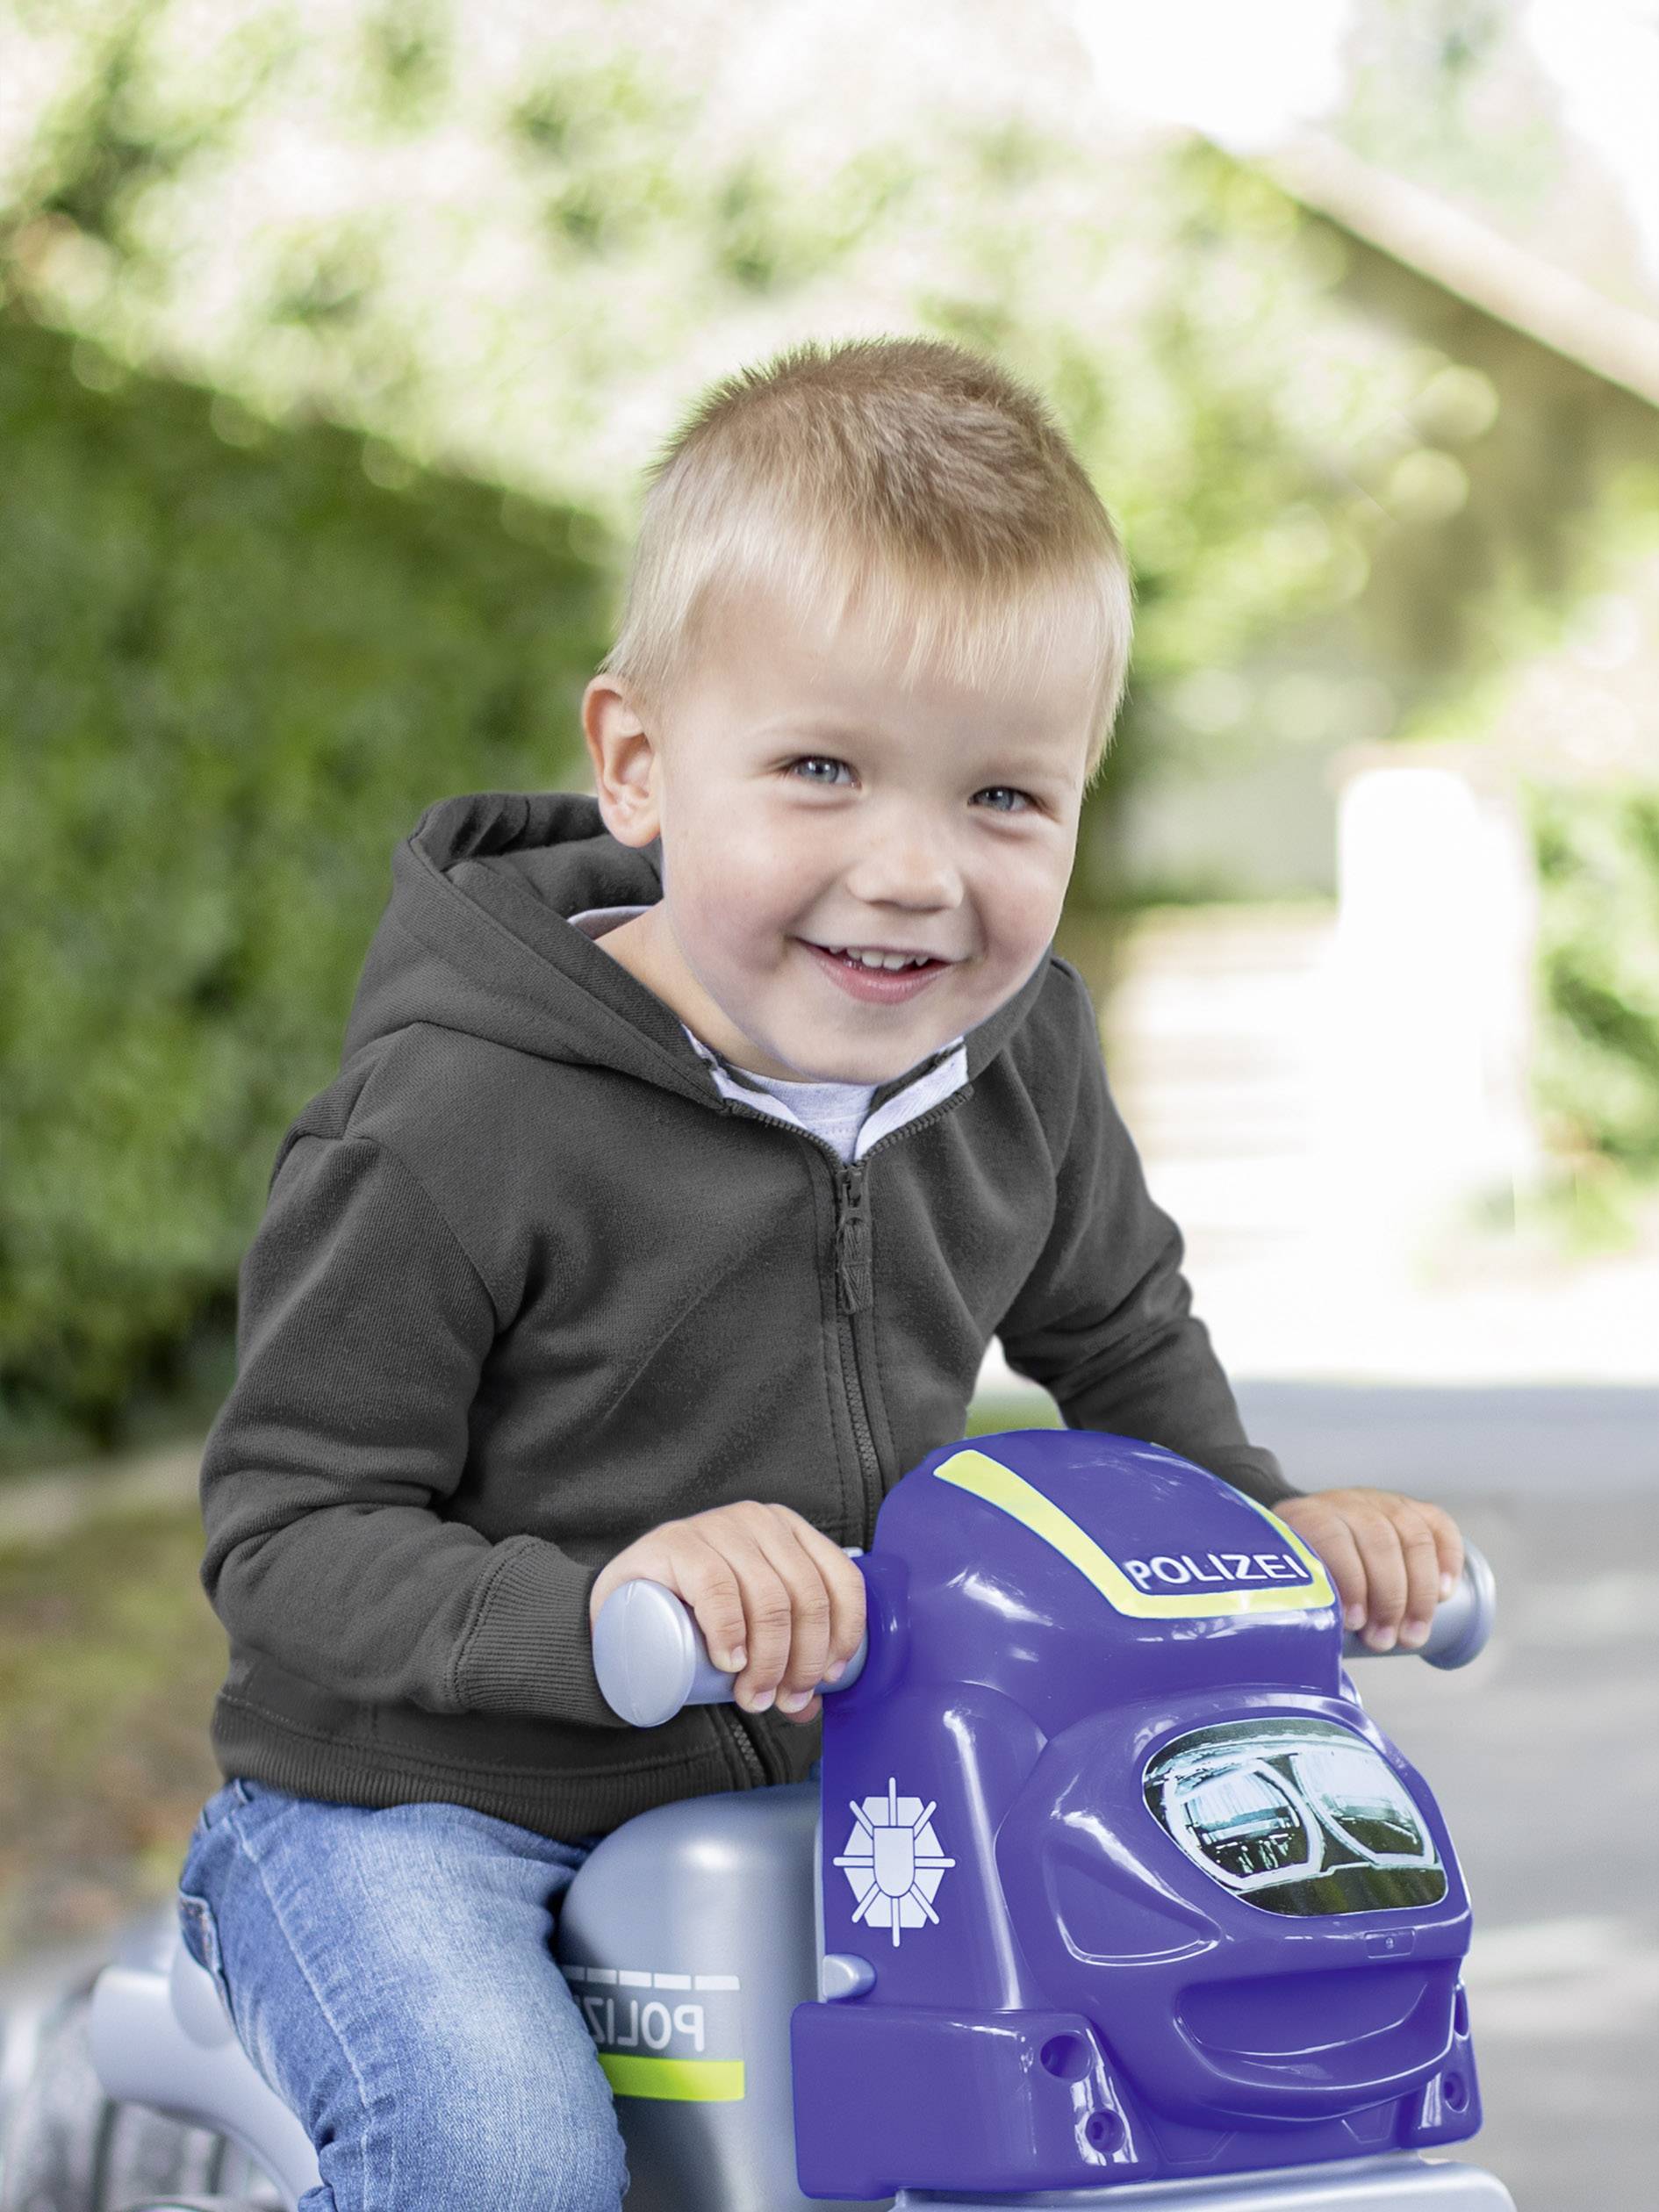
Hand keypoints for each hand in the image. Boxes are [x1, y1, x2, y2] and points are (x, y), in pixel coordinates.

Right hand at [588, 1501, 865, 1724]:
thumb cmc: (693, 1614)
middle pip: (806, 1597)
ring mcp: (717, 1526)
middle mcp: (760, 1521)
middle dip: (802, 1662)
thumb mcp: (748, 1626)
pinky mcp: (676, 1542)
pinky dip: (730, 1629)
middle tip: (780, 1701)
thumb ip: (782, 1660)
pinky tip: (729, 1660)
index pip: (841, 1580)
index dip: (844, 1635)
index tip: (829, 1679)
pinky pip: (717, 1585)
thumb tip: (812, 1705)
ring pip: (769, 1598)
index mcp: (791, 1533)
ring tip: (753, 1697)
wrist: (620, 1601)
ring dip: (770, 1660)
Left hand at [1274, 1488, 1463, 1652]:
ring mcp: (1384, 1503)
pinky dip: (1448, 1559)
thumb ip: (1305, 1608)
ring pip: (1414, 1538)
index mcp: (1312, 1516)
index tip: (1354, 1623)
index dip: (1349, 1581)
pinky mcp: (1414, 1509)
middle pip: (1380, 1542)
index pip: (1335, 1539)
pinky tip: (1447, 1594)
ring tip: (1414, 1634)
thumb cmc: (1307, 1573)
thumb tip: (1316, 1657)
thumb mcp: (1294, 1582)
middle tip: (1386, 1640)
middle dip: (1389, 1598)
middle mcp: (1349, 1504)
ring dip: (1421, 1593)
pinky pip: (1440, 1526)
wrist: (1314, 1531)